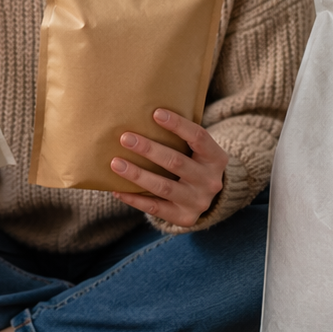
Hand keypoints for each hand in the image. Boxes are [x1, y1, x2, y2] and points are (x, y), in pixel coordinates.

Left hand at [109, 109, 227, 226]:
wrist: (207, 200)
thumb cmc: (194, 165)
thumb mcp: (198, 152)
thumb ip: (181, 138)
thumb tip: (142, 117)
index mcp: (216, 159)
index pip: (199, 137)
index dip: (178, 125)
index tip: (156, 113)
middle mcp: (210, 181)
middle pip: (176, 162)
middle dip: (149, 149)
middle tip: (125, 138)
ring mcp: (198, 201)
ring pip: (164, 186)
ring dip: (137, 174)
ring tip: (116, 163)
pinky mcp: (185, 218)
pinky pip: (155, 208)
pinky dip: (134, 199)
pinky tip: (117, 190)